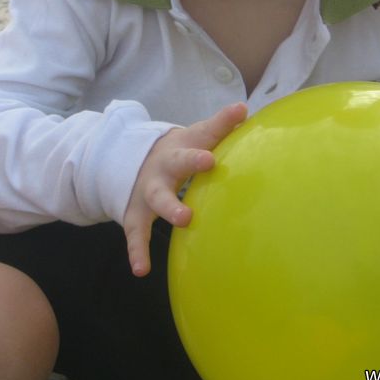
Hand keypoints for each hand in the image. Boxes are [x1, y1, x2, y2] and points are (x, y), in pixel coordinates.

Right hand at [123, 102, 247, 276]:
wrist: (135, 159)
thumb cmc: (180, 150)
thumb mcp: (195, 135)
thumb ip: (219, 126)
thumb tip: (244, 109)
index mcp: (178, 153)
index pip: (194, 147)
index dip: (204, 149)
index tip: (217, 150)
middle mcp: (161, 172)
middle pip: (172, 174)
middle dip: (183, 180)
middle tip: (197, 192)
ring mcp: (147, 194)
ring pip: (155, 203)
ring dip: (168, 211)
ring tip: (183, 222)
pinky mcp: (136, 215)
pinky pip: (136, 234)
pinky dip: (137, 251)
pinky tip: (141, 270)